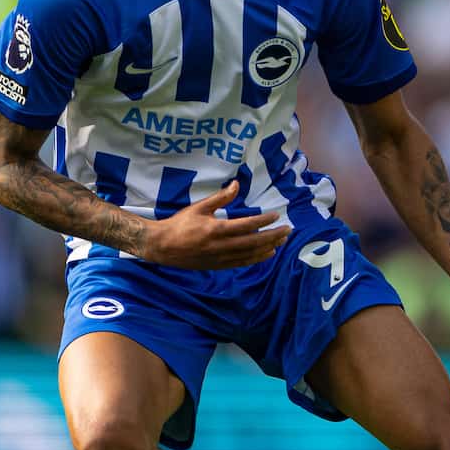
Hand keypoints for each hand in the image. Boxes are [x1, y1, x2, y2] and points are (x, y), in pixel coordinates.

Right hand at [142, 181, 291, 268]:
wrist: (162, 247)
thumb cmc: (180, 224)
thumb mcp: (199, 207)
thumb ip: (220, 197)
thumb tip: (237, 184)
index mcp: (216, 229)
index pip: (247, 225)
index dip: (263, 220)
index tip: (276, 215)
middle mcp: (221, 246)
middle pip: (254, 242)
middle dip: (273, 236)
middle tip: (288, 230)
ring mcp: (220, 258)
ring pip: (250, 254)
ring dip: (268, 247)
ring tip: (282, 241)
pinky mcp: (218, 266)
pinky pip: (242, 263)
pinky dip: (257, 259)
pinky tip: (268, 254)